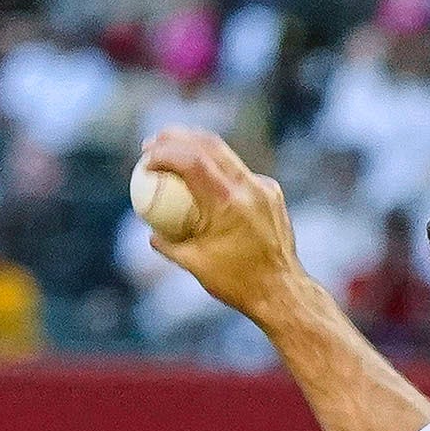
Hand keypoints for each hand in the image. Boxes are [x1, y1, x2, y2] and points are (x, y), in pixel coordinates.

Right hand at [136, 128, 302, 319]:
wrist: (283, 293)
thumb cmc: (238, 283)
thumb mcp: (194, 265)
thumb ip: (168, 245)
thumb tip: (152, 233)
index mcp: (227, 203)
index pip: (190, 159)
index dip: (164, 153)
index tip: (145, 159)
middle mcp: (248, 188)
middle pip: (208, 144)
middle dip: (176, 137)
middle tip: (153, 143)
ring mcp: (264, 188)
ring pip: (226, 154)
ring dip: (197, 147)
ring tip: (175, 153)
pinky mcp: (273, 193)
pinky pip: (241, 173)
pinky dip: (219, 170)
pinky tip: (206, 180)